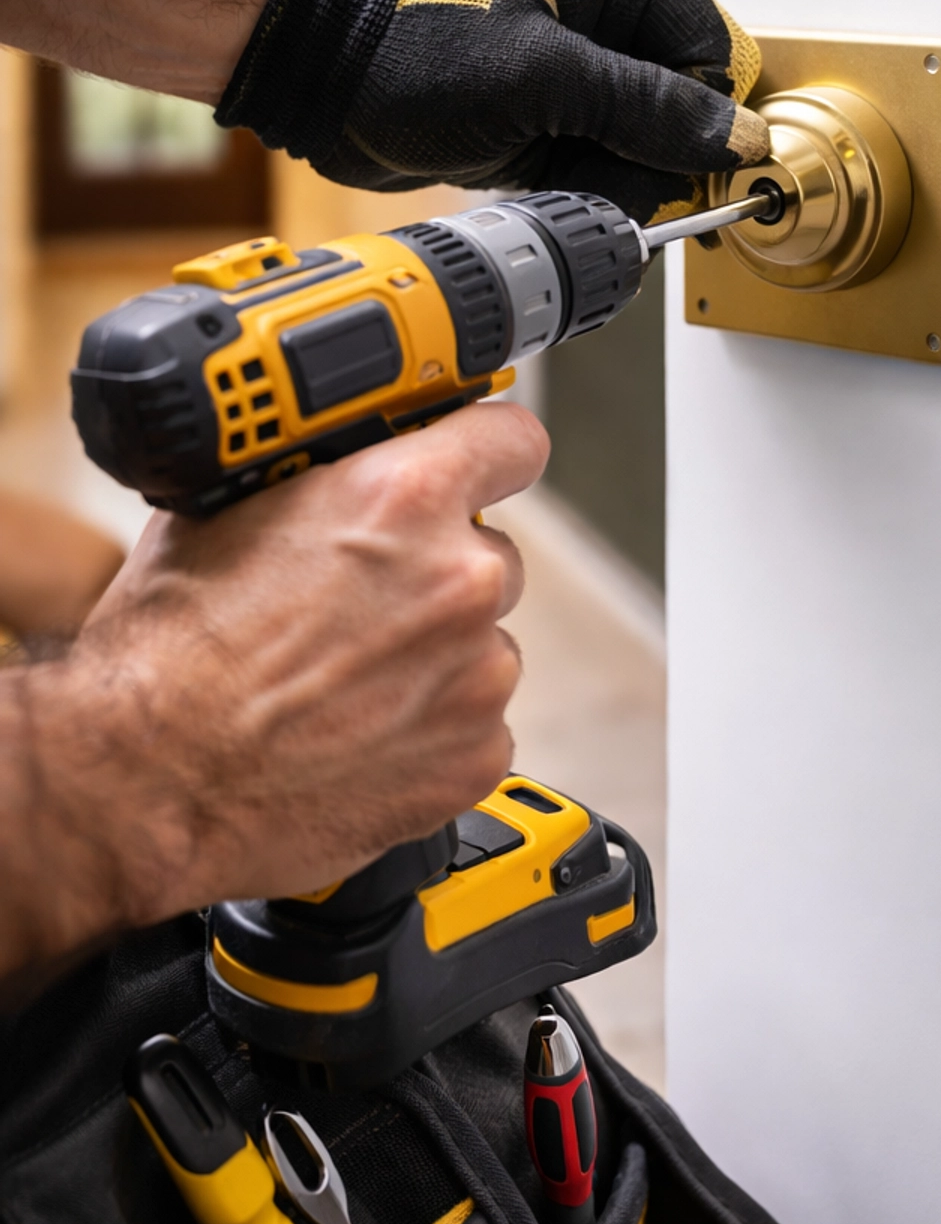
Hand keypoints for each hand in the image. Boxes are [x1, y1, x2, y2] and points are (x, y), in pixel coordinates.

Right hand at [0, 402, 547, 999]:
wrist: (144, 781)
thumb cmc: (166, 653)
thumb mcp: (226, 509)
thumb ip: (319, 477)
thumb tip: (340, 460)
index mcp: (406, 496)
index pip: (512, 442)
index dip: (489, 456)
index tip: (480, 470)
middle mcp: (460, 580)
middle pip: (492, 557)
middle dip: (440, 575)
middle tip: (365, 607)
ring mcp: (478, 675)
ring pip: (484, 647)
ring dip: (436, 658)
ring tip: (347, 685)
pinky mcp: (476, 758)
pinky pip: (477, 726)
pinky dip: (432, 732)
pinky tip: (359, 737)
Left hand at [216, 0, 771, 219]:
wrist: (312, 63)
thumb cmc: (403, 41)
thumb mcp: (541, 79)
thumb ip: (647, 109)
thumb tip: (735, 137)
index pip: (714, 59)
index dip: (703, 126)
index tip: (680, 174)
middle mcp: (610, 4)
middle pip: (682, 109)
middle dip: (646, 161)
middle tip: (595, 182)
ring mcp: (577, 57)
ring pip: (641, 144)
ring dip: (609, 180)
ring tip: (551, 182)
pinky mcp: (548, 104)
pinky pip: (597, 158)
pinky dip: (578, 187)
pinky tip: (539, 187)